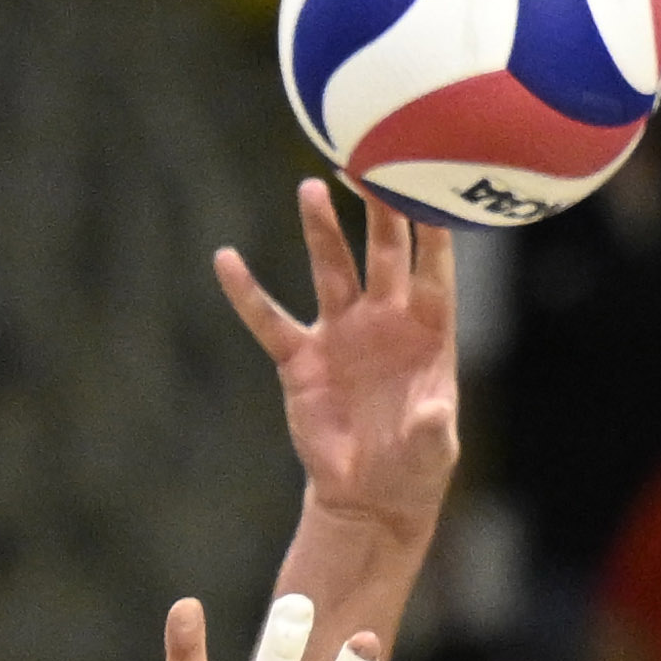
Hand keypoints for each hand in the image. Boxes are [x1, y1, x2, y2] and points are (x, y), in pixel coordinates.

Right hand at [216, 181, 458, 534]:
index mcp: (429, 332)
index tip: (432, 190)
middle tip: (369, 164)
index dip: (434, 233)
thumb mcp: (432, 452)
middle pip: (383, 253)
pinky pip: (269, 320)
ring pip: (331, 271)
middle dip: (378, 211)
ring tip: (311, 188)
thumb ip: (432, 429)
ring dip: (321, 231)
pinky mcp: (300, 359)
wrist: (369, 496)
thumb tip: (433, 411)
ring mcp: (341, 334)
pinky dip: (247, 293)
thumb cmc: (414, 467)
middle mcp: (385, 321)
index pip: (434, 271)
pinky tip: (226, 260)